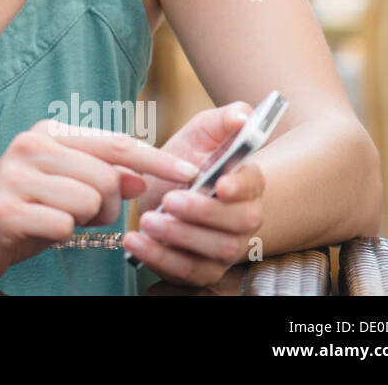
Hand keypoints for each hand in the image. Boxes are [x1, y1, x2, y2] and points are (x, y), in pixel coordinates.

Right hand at [0, 120, 201, 284]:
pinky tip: (38, 231)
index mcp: (47, 133)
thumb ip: (102, 174)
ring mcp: (15, 177)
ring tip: (56, 220)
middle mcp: (30, 146)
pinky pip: (63, 226)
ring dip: (82, 221)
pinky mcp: (5, 210)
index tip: (190, 173)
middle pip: (107, 176)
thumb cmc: (23, 208)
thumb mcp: (64, 183)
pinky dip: (60, 236)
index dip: (156, 159)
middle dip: (107, 204)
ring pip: (88, 202)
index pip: (115, 142)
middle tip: (81, 213)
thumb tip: (142, 177)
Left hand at [123, 101, 266, 286]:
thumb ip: (223, 120)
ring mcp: (226, 247)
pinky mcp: (203, 269)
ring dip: (180, 237)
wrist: (171, 191)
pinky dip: (161, 259)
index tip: (220, 184)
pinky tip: (135, 242)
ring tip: (148, 220)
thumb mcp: (201, 133)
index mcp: (247, 183)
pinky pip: (188, 271)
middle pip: (236, 224)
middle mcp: (244, 219)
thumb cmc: (189, 159)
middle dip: (203, 213)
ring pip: (214, 251)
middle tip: (169, 201)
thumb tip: (244, 115)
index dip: (239, 187)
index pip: (251, 186)